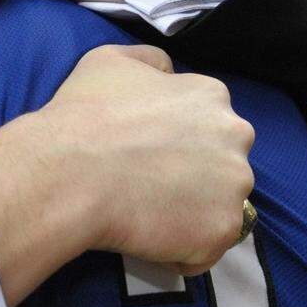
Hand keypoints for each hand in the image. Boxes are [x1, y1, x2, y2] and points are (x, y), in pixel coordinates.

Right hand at [0, 45, 255, 306]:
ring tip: (146, 211)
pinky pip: (208, 244)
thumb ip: (151, 61)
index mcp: (211, 95)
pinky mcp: (222, 230)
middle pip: (223, 161)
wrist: (70, 172)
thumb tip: (167, 72)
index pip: (208, 120)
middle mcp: (235, 137)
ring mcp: (233, 186)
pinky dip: (182, 247)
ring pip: (220, 204)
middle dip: (195, 173)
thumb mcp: (110, 60)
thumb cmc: (85, 114)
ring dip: (191, 210)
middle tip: (148, 181)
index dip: (177, 138)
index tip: (148, 149)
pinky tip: (148, 234)